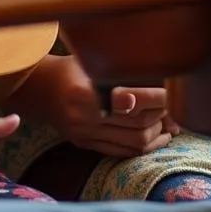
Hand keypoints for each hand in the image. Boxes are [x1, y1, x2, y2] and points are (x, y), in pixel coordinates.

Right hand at [44, 55, 171, 157]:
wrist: (39, 88)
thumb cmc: (71, 66)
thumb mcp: (92, 59)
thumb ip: (123, 72)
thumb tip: (162, 88)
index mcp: (84, 93)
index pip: (130, 100)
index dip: (155, 96)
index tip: (169, 87)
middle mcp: (83, 118)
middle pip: (136, 124)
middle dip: (160, 113)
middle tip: (171, 100)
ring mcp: (84, 135)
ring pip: (133, 142)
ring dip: (156, 131)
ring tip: (166, 118)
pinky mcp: (85, 144)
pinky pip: (122, 151)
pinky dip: (144, 146)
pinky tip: (157, 135)